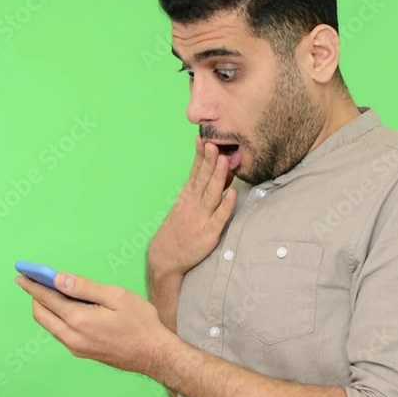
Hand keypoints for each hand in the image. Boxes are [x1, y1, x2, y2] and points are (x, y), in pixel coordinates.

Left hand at [15, 272, 176, 375]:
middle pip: (41, 314)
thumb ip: (85, 287)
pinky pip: (60, 332)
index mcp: (78, 320)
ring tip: (49, 291)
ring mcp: (76, 347)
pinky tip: (66, 307)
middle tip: (32, 280)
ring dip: (45, 308)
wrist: (153, 354)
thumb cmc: (140, 322)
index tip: (21, 275)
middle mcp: (71, 337)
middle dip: (34, 296)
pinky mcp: (82, 352)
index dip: (32, 285)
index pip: (46, 299)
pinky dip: (56, 317)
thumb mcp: (116, 296)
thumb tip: (59, 279)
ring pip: (50, 325)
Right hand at [148, 136, 236, 275]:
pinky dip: (226, 205)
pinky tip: (233, 194)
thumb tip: (221, 171)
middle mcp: (194, 204)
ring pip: (212, 194)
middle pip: (203, 179)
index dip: (200, 156)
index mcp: (187, 196)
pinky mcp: (209, 234)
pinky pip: (220, 218)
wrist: (165, 257)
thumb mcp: (186, 205)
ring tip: (224, 160)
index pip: (195, 172)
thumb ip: (202, 189)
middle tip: (215, 143)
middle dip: (210, 160)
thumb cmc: (178, 229)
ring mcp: (201, 219)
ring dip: (218, 176)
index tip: (204, 139)